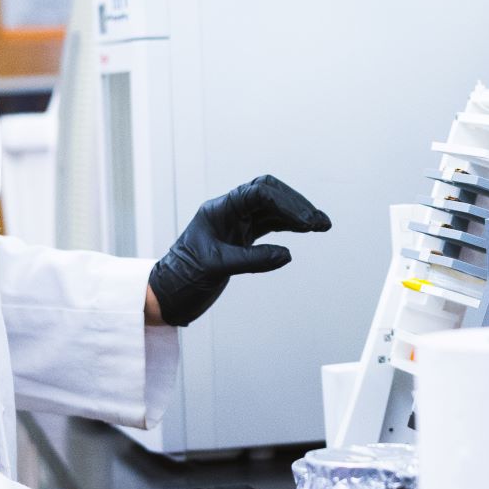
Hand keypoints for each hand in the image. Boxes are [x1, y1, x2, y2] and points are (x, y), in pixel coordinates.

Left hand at [148, 175, 331, 326]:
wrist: (166, 295)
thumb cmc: (182, 279)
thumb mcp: (216, 269)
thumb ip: (251, 260)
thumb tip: (287, 254)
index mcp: (218, 210)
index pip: (257, 193)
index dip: (285, 204)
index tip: (305, 223)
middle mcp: (228, 211)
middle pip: (269, 193)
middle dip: (296, 204)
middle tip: (318, 222)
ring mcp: (236, 223)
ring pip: (273, 208)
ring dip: (297, 214)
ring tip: (322, 225)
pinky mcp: (241, 237)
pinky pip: (270, 224)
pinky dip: (289, 226)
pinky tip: (305, 231)